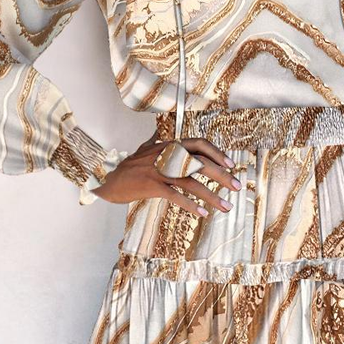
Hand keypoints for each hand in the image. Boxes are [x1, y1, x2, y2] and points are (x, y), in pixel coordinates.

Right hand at [91, 131, 239, 215]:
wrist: (106, 178)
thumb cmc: (128, 166)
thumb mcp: (144, 148)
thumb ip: (155, 140)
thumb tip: (158, 129)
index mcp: (169, 145)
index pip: (199, 144)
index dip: (217, 154)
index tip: (231, 165)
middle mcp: (166, 155)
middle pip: (201, 163)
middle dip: (222, 176)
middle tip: (237, 187)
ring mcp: (159, 170)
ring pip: (192, 182)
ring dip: (212, 196)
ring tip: (226, 206)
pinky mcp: (151, 186)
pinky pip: (175, 196)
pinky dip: (191, 205)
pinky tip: (203, 213)